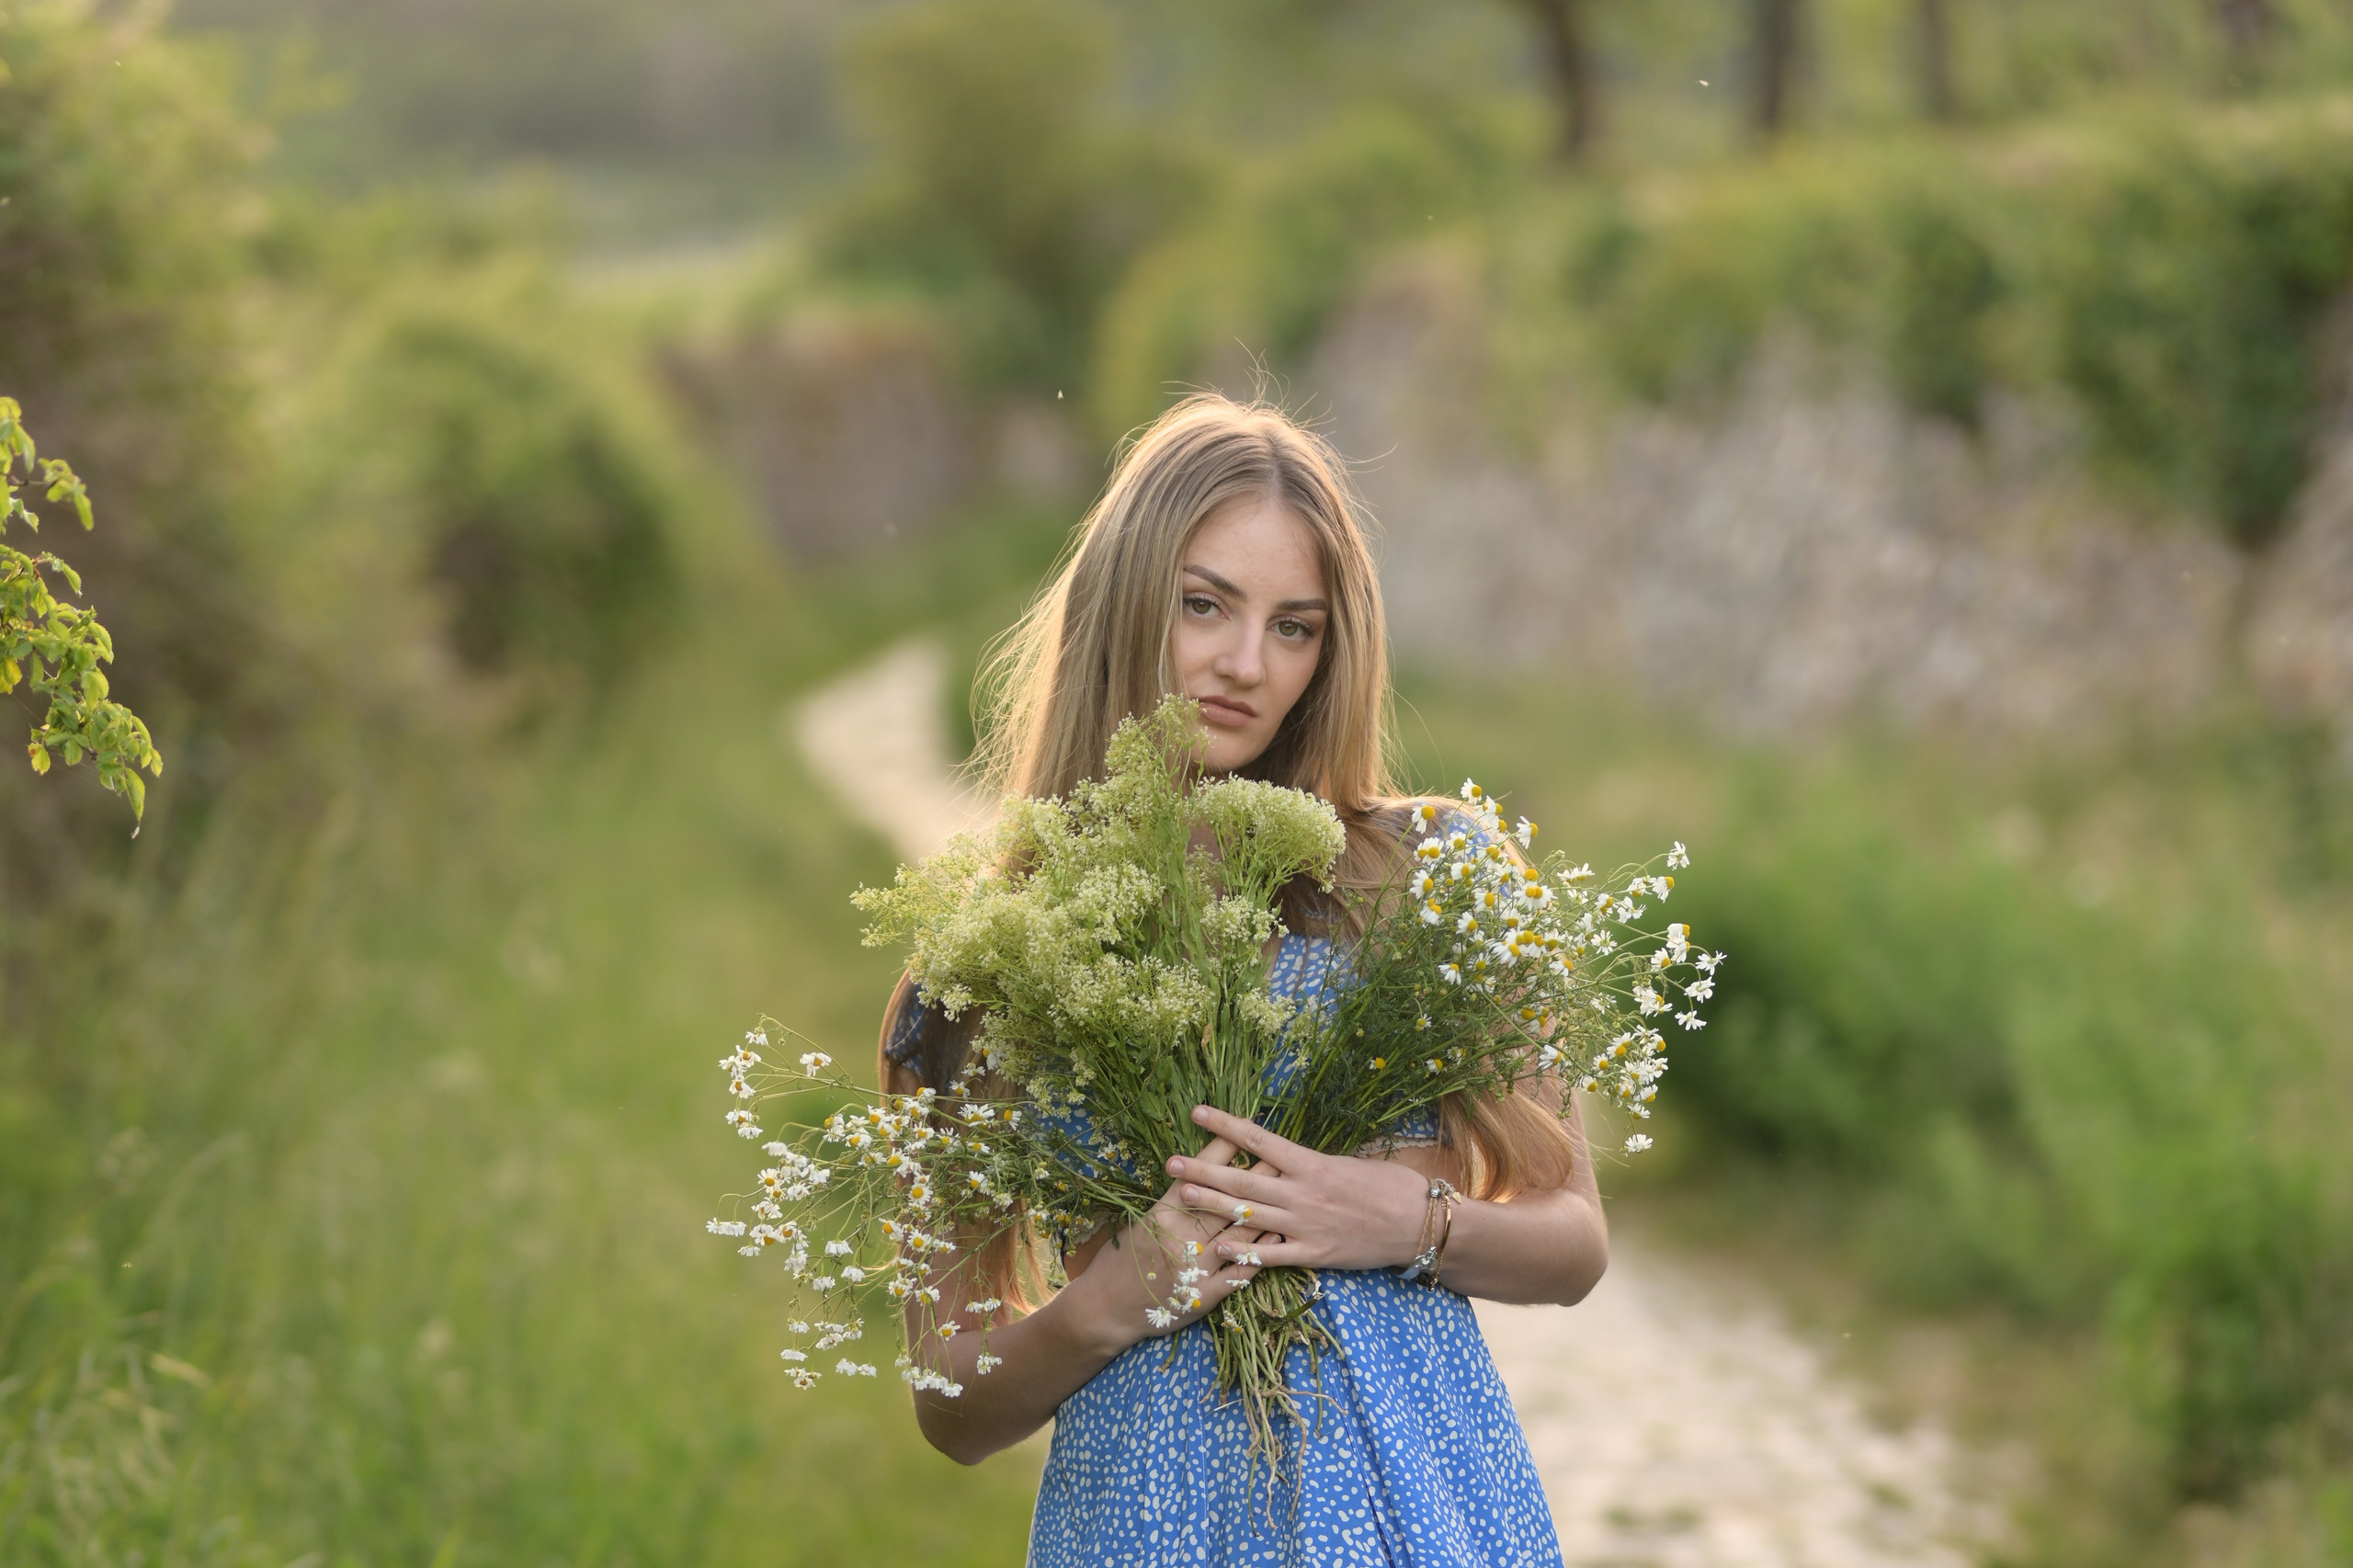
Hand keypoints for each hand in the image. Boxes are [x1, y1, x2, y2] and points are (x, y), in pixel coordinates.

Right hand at [1063, 1131, 1263, 1351]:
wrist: (1107, 1308)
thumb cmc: (1123, 1258)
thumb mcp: (1142, 1222)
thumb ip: (1172, 1201)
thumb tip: (1201, 1172)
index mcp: (1161, 1214)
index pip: (1197, 1174)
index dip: (1221, 1152)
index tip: (1242, 1130)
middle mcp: (1179, 1238)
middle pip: (1225, 1200)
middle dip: (1254, 1177)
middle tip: (1278, 1156)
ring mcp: (1194, 1268)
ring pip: (1238, 1233)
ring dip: (1265, 1211)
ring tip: (1288, 1191)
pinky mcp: (1205, 1294)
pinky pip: (1239, 1270)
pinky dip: (1260, 1252)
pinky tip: (1277, 1237)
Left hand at [1168, 1105, 1430, 1272]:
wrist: (1418, 1223)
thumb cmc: (1391, 1187)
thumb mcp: (1351, 1163)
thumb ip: (1315, 1163)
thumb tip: (1291, 1157)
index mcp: (1310, 1163)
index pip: (1258, 1139)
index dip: (1225, 1125)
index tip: (1197, 1112)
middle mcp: (1302, 1192)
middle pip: (1242, 1178)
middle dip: (1203, 1170)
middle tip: (1170, 1162)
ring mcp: (1305, 1225)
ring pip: (1249, 1214)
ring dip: (1212, 1205)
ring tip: (1181, 1196)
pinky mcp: (1315, 1254)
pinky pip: (1271, 1256)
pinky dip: (1244, 1255)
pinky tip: (1218, 1250)